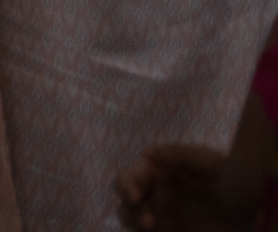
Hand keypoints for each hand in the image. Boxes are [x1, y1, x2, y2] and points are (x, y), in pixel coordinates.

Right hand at [118, 147, 255, 231]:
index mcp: (158, 172)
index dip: (127, 187)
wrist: (250, 199)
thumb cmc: (228, 175)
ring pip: (136, 223)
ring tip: (158, 227)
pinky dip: (156, 230)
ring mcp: (165, 217)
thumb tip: (145, 153)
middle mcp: (156, 194)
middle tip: (150, 224)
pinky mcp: (175, 230)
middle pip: (126, 205)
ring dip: (140, 224)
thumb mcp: (206, 160)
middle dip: (133, 213)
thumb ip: (176, 154)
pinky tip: (169, 229)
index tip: (136, 198)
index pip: (128, 178)